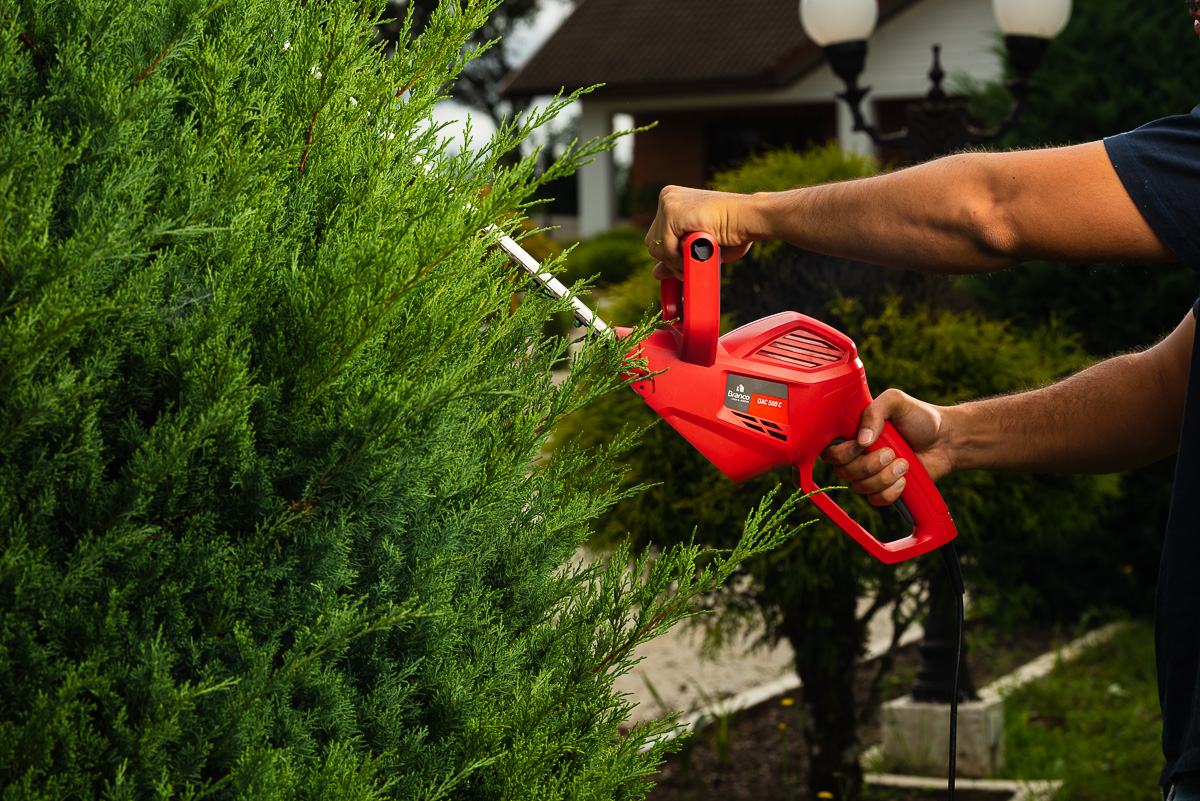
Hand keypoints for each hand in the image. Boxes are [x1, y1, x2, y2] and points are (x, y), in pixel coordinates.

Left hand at [644, 185, 756, 278]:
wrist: (749, 218)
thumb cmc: (732, 230)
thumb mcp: (698, 247)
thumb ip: (675, 258)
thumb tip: (654, 274)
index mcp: (673, 201)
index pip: (658, 237)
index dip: (671, 256)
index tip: (687, 264)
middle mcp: (667, 198)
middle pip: (653, 242)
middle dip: (671, 260)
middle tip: (691, 265)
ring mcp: (668, 203)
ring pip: (657, 248)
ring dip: (676, 262)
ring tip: (697, 258)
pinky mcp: (672, 212)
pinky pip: (665, 249)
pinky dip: (679, 260)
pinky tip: (697, 254)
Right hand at [820, 389, 953, 506]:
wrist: (947, 440)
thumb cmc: (920, 418)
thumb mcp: (896, 401)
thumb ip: (874, 411)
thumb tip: (862, 440)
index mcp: (853, 433)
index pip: (829, 450)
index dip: (841, 453)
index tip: (861, 446)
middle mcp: (857, 455)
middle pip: (842, 471)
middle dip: (868, 465)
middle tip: (891, 453)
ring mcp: (870, 473)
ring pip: (860, 487)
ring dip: (884, 477)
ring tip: (905, 463)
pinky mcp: (884, 489)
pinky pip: (875, 500)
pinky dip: (890, 492)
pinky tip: (904, 480)